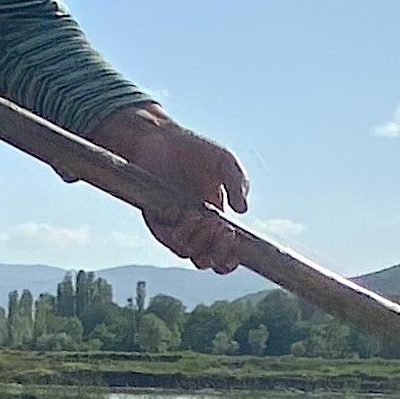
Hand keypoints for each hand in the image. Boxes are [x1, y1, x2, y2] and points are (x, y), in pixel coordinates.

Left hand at [93, 105, 251, 272]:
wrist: (160, 138)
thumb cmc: (194, 149)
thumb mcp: (224, 162)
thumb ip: (238, 184)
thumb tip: (243, 211)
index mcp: (217, 218)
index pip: (225, 252)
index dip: (231, 259)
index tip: (238, 249)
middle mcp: (196, 227)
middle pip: (208, 260)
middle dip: (219, 252)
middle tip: (224, 229)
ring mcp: (176, 225)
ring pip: (188, 253)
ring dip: (200, 241)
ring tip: (205, 217)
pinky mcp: (157, 220)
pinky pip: (168, 239)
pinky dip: (180, 233)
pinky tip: (186, 213)